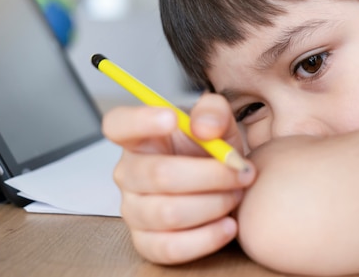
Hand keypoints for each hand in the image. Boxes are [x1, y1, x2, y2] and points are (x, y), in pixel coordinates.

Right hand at [102, 93, 255, 263]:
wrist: (224, 186)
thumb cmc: (211, 151)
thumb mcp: (218, 122)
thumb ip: (213, 111)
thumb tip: (204, 127)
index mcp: (139, 137)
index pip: (117, 124)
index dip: (139, 120)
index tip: (172, 118)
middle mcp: (129, 173)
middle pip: (158, 174)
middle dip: (210, 174)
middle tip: (240, 171)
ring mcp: (133, 210)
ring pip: (169, 212)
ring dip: (213, 204)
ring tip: (236, 195)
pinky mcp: (147, 242)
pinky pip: (171, 247)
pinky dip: (206, 237)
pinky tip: (228, 225)